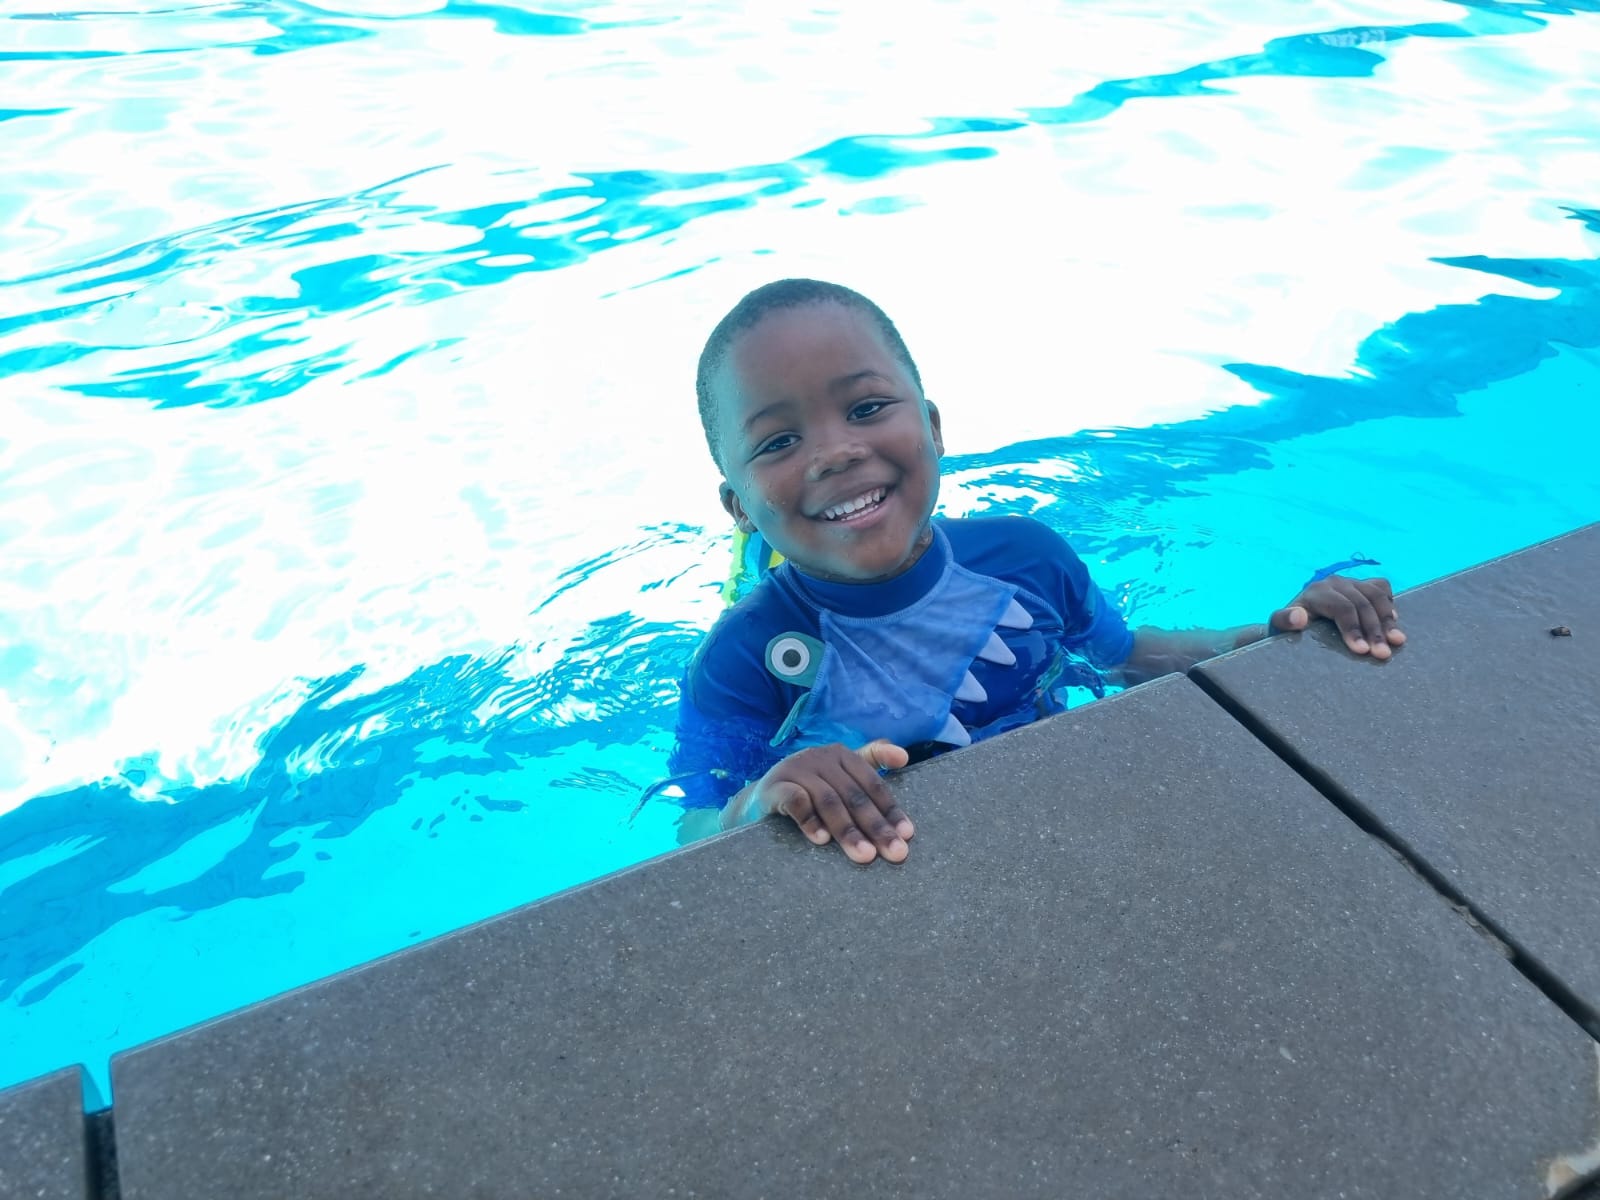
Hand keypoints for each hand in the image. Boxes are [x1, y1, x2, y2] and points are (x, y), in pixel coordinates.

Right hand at [752, 740, 912, 863]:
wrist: (759, 799)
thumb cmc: (807, 790)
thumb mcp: (838, 775)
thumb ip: (870, 762)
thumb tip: (904, 756)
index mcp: (841, 755)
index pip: (872, 783)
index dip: (890, 810)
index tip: (907, 835)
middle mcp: (820, 758)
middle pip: (854, 795)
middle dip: (876, 827)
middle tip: (895, 854)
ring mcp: (795, 770)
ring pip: (829, 800)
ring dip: (848, 830)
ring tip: (864, 856)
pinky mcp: (774, 786)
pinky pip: (796, 801)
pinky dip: (810, 821)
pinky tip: (822, 841)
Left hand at [1271, 575, 1405, 659]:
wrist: (1295, 618)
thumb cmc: (1290, 627)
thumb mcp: (1279, 626)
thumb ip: (1283, 621)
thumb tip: (1299, 618)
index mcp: (1315, 592)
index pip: (1341, 608)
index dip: (1353, 629)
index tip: (1362, 651)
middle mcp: (1334, 583)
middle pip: (1362, 604)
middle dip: (1374, 631)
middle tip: (1382, 654)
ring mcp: (1350, 582)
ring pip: (1376, 596)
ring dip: (1388, 620)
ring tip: (1397, 642)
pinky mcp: (1362, 584)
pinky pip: (1381, 588)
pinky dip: (1389, 603)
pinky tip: (1394, 622)